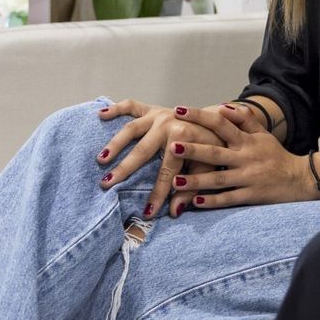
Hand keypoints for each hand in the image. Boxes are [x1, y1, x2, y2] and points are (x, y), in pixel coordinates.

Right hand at [97, 99, 244, 219]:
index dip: (157, 194)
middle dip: (124, 169)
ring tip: (101, 159)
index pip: (166, 173)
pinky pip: (131, 106)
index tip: (146, 213)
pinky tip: (101, 115)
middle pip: (142, 151)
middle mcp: (168, 124)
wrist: (219, 121)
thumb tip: (175, 212)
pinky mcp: (152, 109)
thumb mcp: (207, 169)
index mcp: (184, 138)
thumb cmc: (212, 148)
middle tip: (106, 183)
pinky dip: (116, 109)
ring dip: (115, 143)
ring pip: (131, 129)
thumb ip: (191, 189)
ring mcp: (158, 115)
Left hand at [162, 105, 319, 215]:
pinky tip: (196, 202)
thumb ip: (244, 119)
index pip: (220, 123)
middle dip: (193, 149)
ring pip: (218, 179)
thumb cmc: (275, 155)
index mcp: (246, 140)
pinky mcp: (251, 196)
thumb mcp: (262, 134)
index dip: (200, 116)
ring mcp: (248, 178)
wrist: (299, 179)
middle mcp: (245, 158)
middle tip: (172, 145)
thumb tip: (222, 107)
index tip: (178, 110)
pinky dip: (213, 201)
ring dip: (196, 180)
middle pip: (215, 152)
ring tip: (174, 181)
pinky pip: (229, 199)